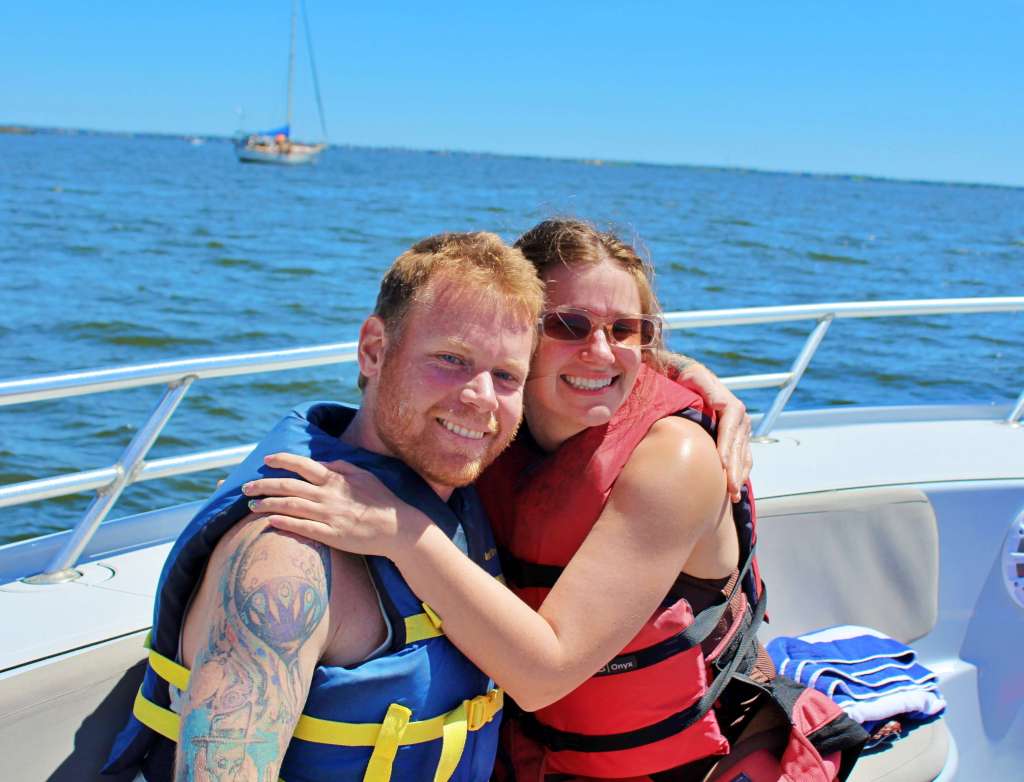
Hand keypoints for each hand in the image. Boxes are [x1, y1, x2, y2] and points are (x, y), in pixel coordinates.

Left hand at [241, 452, 429, 557]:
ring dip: (267, 504)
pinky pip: (302, 528)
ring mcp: (329, 516)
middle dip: (263, 485)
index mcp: (335, 478)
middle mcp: (328, 495)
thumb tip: (321, 464)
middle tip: (245, 487)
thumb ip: (341, 467)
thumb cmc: (381, 500)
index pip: (302, 465)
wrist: (396, 527)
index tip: (266, 460)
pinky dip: (283, 523)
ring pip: (290, 507)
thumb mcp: (364, 474)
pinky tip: (269, 522)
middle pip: (288, 487)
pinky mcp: (331, 535)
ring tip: (252, 506)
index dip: (282, 460)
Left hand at [676, 362, 752, 500]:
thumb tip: (722, 403)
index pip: (730, 431)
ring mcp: (740, 429)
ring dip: (739, 476)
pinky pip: (742, 457)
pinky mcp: (736, 438)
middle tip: (730, 490)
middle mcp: (740, 418)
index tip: (721, 465)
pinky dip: (739, 472)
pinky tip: (733, 488)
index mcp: (731, 406)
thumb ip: (706, 387)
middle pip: (738, 448)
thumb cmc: (685, 377)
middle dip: (734, 470)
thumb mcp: (694, 376)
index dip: (727, 448)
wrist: (685, 376)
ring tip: (734, 496)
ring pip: (743, 456)